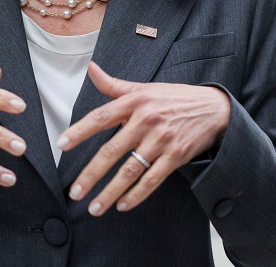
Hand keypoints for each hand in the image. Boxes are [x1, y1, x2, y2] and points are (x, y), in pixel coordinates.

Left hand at [59, 62, 229, 215]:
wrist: (213, 108)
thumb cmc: (174, 98)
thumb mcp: (145, 88)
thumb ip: (114, 84)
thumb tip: (91, 68)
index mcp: (135, 102)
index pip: (101, 117)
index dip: (79, 131)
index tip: (62, 145)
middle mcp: (146, 120)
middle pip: (112, 150)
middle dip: (91, 174)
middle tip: (74, 192)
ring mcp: (162, 140)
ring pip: (130, 170)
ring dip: (110, 191)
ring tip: (94, 207)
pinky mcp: (176, 156)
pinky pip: (152, 179)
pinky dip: (137, 194)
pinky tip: (122, 205)